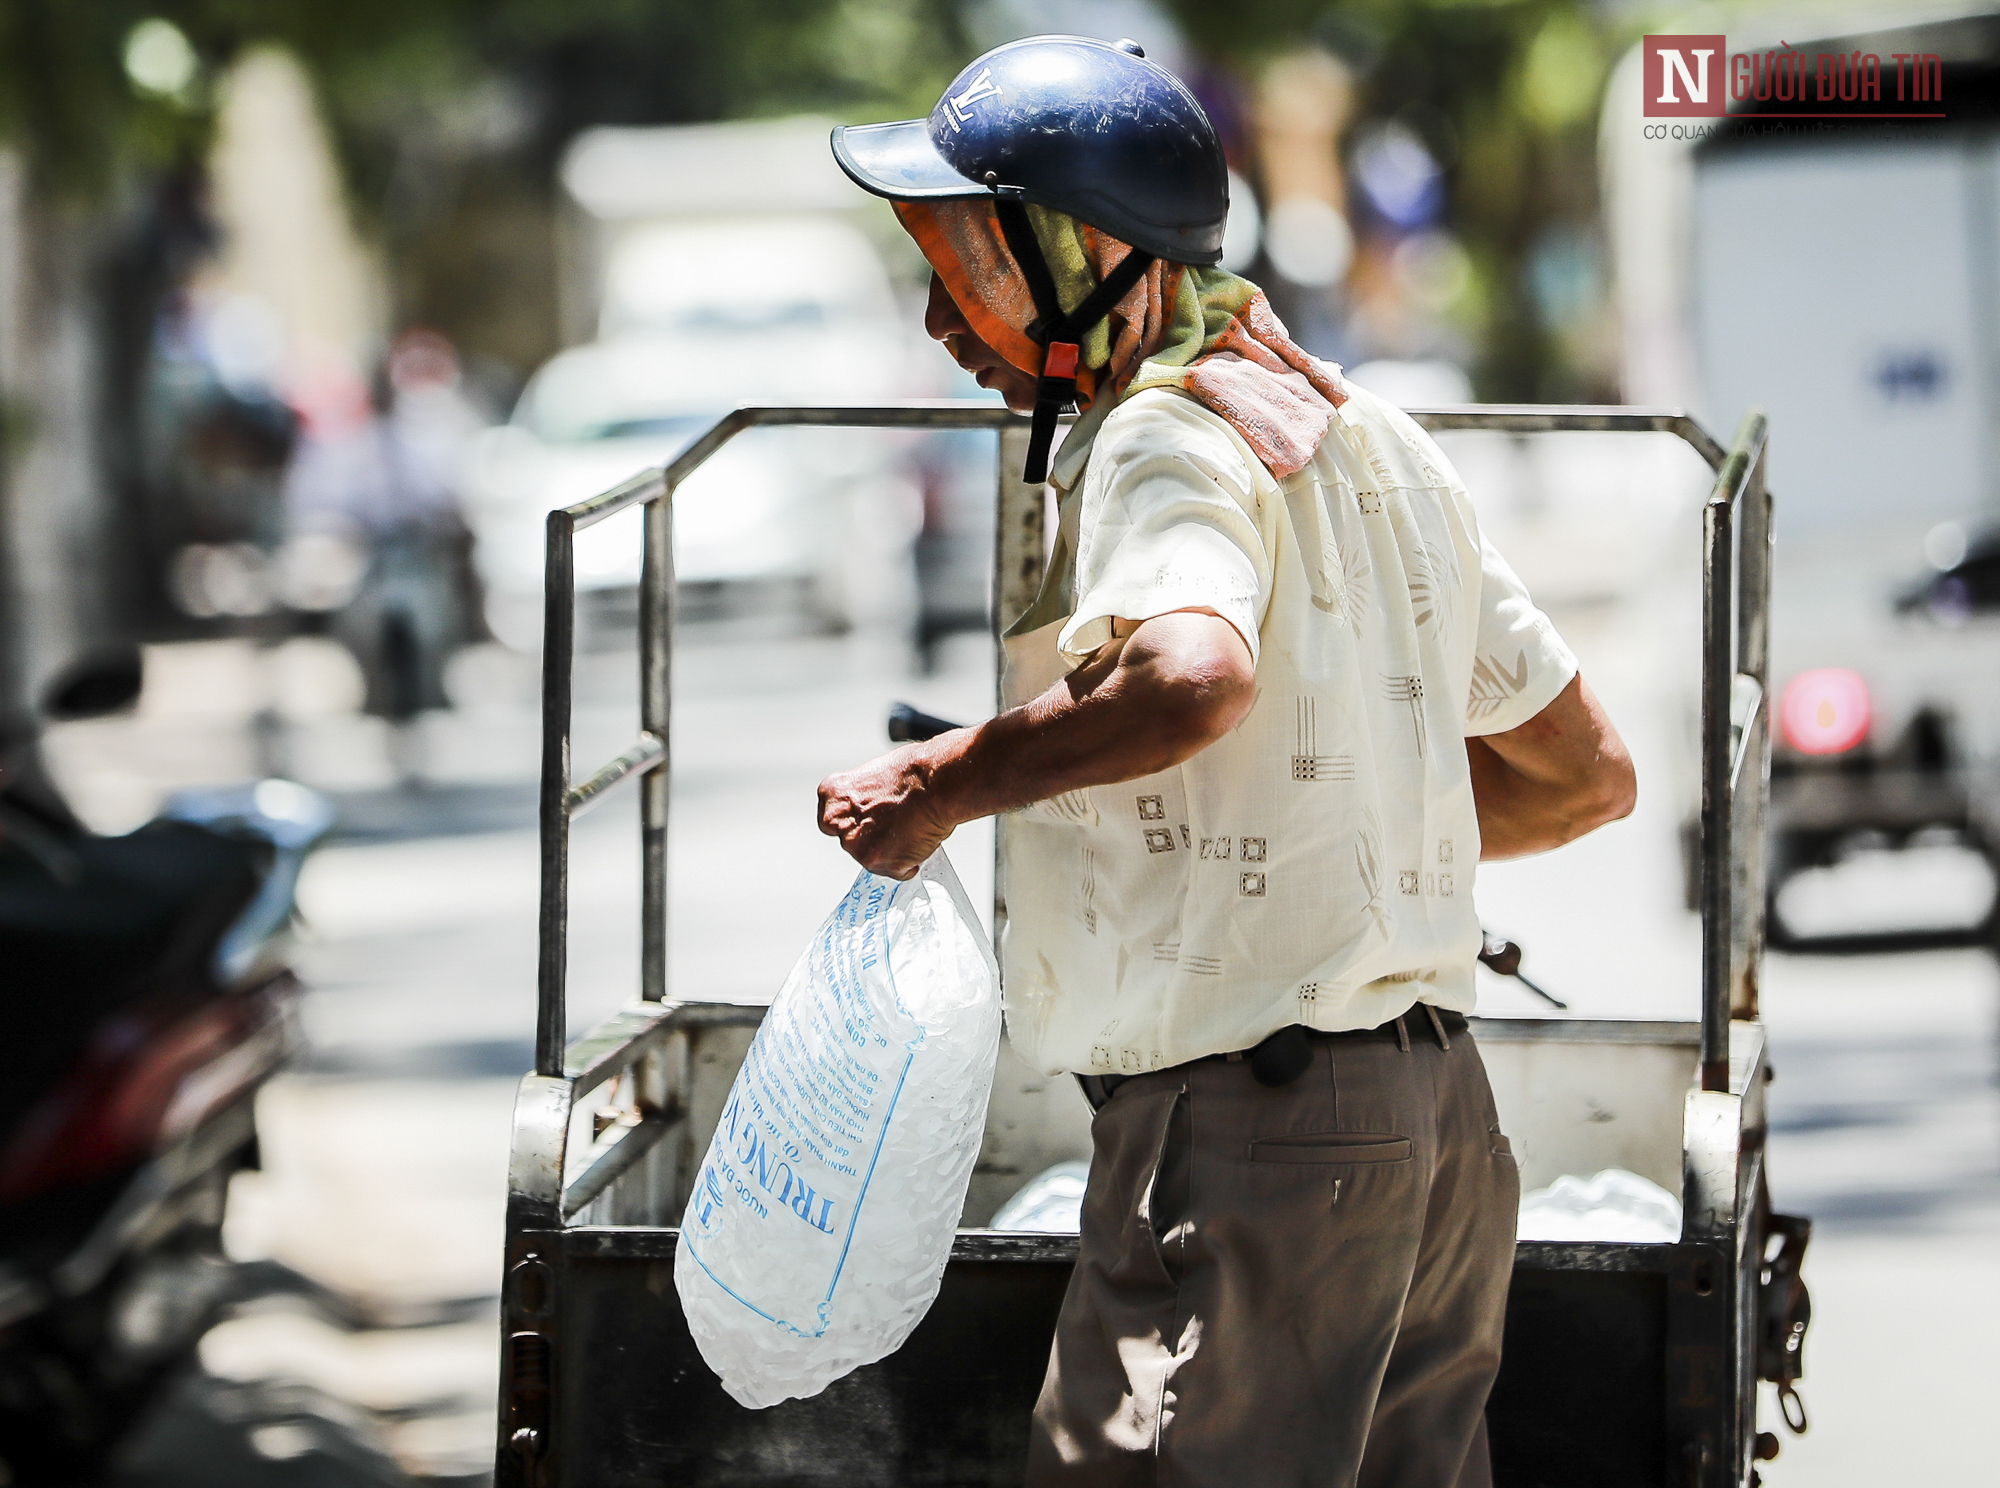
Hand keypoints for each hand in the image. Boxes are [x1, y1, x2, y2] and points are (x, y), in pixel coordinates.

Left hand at [817, 742, 958, 880]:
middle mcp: (839, 825)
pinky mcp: (879, 863)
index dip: (856, 822)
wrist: (935, 785)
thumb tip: (872, 808)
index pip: (833, 822)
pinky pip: (896, 871)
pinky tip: (919, 840)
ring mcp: (858, 848)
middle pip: (852, 843)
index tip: (869, 821)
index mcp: (833, 798)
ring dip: (892, 852)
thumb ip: (864, 798)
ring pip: (874, 860)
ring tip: (913, 828)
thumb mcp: (875, 775)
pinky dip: (909, 862)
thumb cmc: (913, 773)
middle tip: (897, 825)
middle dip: (873, 839)